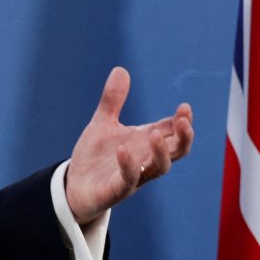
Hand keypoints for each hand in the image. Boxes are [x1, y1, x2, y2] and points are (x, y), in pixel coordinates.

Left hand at [64, 66, 193, 222]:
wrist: (75, 186)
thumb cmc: (96, 157)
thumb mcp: (103, 124)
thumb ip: (112, 100)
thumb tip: (120, 69)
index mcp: (145, 143)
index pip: (172, 132)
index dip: (182, 121)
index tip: (185, 107)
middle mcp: (145, 160)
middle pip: (176, 151)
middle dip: (183, 137)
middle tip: (184, 121)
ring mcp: (134, 177)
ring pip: (158, 168)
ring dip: (161, 152)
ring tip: (155, 135)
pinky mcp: (116, 191)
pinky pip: (128, 180)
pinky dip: (128, 166)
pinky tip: (122, 150)